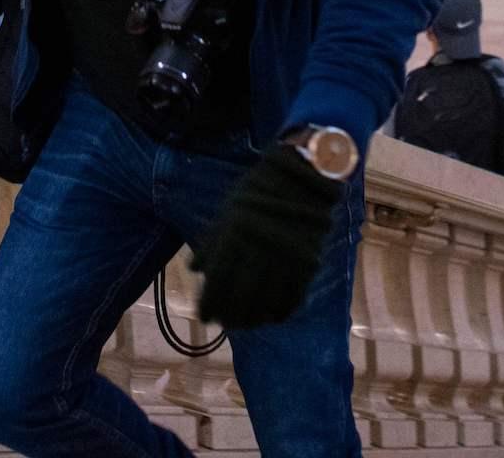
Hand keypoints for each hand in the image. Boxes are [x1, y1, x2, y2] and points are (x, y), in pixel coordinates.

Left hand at [192, 144, 343, 329]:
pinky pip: (293, 296)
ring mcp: (284, 255)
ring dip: (254, 318)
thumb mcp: (230, 210)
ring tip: (246, 325)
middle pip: (241, 294)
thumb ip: (212, 241)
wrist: (301, 176)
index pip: (218, 278)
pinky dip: (281, 312)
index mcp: (235, 232)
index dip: (210, 302)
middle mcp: (258, 246)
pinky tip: (271, 318)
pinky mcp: (308, 261)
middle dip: (231, 315)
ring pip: (267, 300)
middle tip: (226, 326)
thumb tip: (195, 270)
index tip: (205, 318)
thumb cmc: (259, 192)